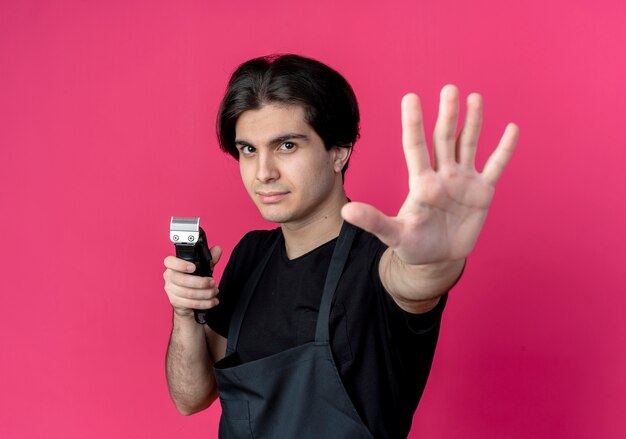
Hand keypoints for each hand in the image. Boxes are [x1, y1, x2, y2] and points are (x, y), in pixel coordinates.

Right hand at [163, 246, 221, 316]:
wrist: (188, 299)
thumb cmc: (194, 280)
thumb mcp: (203, 268)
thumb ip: (210, 258)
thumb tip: (217, 249)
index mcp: (173, 266)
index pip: (170, 262)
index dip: (181, 264)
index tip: (193, 267)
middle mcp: (169, 277)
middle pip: (182, 280)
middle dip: (201, 282)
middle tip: (212, 282)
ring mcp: (170, 290)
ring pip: (188, 293)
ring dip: (205, 294)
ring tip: (214, 292)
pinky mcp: (175, 302)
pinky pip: (190, 304)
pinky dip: (205, 303)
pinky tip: (212, 301)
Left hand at [342, 85, 518, 264]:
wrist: (438, 259)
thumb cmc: (413, 246)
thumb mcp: (394, 235)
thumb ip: (374, 221)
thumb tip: (346, 211)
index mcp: (421, 182)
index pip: (415, 147)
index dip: (413, 123)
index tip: (410, 97)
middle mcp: (442, 175)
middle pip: (444, 139)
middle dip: (447, 115)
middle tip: (449, 89)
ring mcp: (463, 181)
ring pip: (468, 145)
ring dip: (472, 122)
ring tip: (474, 97)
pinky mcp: (482, 192)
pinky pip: (495, 166)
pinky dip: (504, 149)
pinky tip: (511, 128)